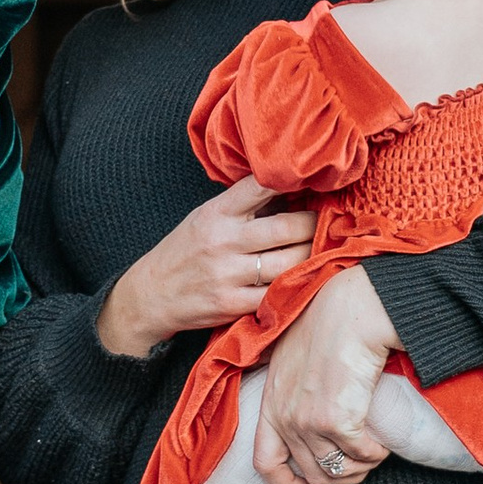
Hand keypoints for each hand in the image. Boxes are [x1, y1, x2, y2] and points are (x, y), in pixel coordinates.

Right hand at [94, 177, 319, 359]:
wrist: (151, 294)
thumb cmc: (185, 251)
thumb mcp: (205, 217)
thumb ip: (242, 207)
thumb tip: (292, 190)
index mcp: (217, 213)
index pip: (260, 186)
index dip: (292, 180)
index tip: (315, 178)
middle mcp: (223, 241)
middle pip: (287, 229)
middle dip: (315, 224)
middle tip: (331, 221)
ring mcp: (228, 275)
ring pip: (290, 263)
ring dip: (314, 256)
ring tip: (325, 249)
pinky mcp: (232, 304)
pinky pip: (277, 294)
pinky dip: (296, 286)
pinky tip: (307, 279)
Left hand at [254, 265, 400, 483]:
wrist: (351, 308)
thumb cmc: (330, 324)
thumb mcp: (294, 360)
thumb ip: (293, 391)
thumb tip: (311, 419)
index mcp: (270, 403)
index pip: (265, 463)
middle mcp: (284, 417)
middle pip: (312, 474)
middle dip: (339, 476)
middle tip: (359, 461)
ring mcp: (308, 421)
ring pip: (338, 471)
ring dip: (360, 467)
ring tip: (372, 450)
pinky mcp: (336, 421)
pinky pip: (362, 456)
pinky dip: (376, 454)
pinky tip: (382, 441)